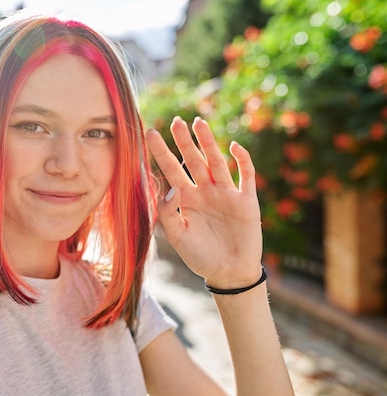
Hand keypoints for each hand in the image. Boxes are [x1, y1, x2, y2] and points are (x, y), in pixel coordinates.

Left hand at [146, 116, 262, 288]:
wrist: (228, 273)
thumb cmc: (200, 256)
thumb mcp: (177, 237)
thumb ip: (168, 213)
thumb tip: (170, 187)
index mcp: (186, 199)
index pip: (171, 170)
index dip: (161, 152)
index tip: (149, 132)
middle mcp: (205, 191)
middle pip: (193, 160)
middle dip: (185, 141)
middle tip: (176, 121)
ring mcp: (226, 194)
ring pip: (216, 162)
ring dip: (209, 143)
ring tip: (199, 124)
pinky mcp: (246, 201)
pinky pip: (245, 176)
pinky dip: (241, 161)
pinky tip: (233, 147)